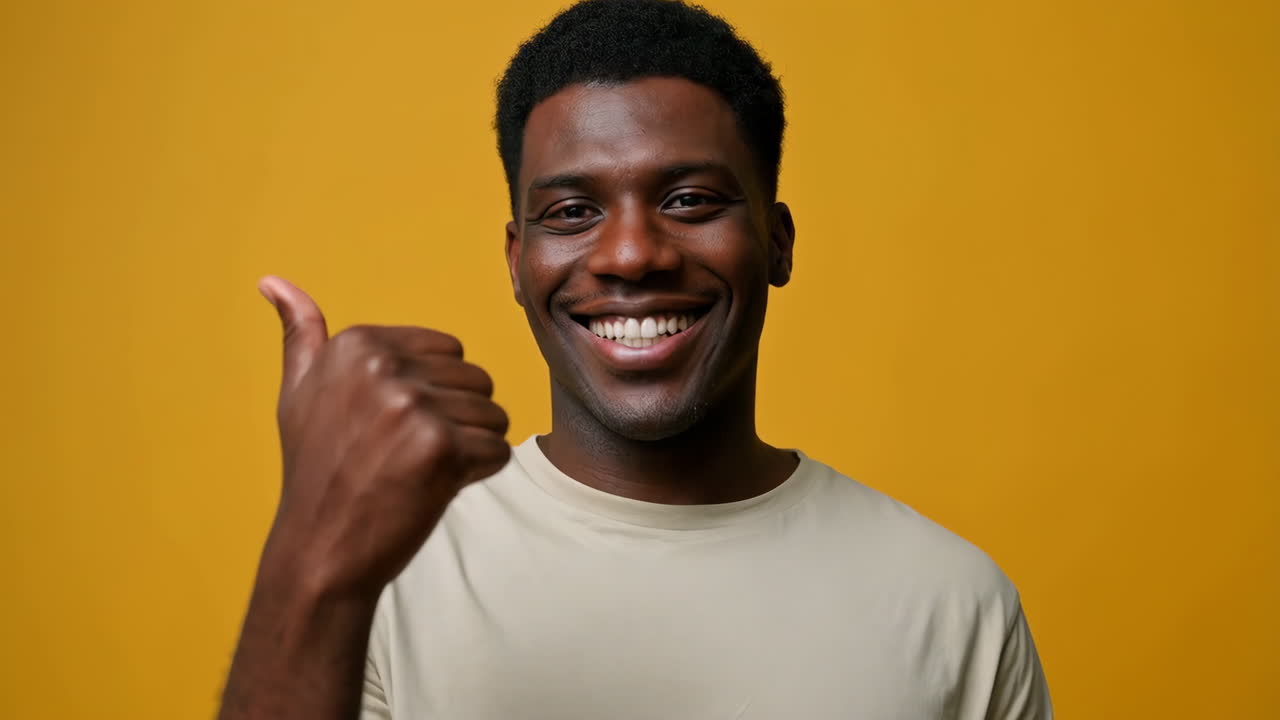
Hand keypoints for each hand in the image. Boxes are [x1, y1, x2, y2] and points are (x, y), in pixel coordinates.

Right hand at [256, 276, 509, 597]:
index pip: (450, 352)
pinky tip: (431, 489)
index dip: (433, 395)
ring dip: (468, 450)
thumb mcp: (298, 394)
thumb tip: (273, 281)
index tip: (390, 427)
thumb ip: (302, 336)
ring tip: (416, 472)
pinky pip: (497, 450)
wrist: (319, 551)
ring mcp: (411, 404)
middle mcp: (383, 365)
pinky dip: (476, 475)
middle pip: (476, 381)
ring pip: (492, 415)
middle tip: (404, 456)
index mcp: (357, 343)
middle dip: (455, 421)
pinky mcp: (440, 446)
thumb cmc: (316, 472)